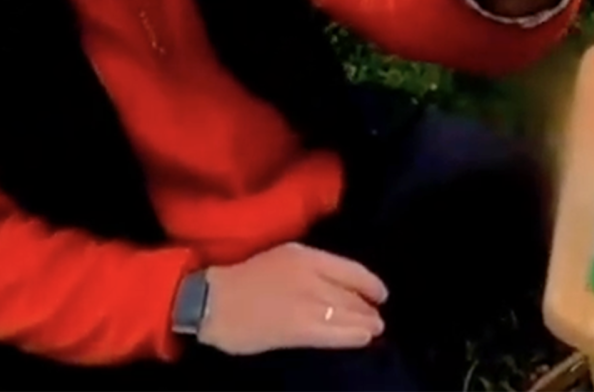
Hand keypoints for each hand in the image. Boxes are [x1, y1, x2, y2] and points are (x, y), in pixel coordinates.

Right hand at [198, 243, 387, 355]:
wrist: (213, 301)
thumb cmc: (244, 279)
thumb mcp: (281, 259)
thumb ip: (310, 268)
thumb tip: (339, 284)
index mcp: (305, 255)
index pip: (351, 268)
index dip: (371, 283)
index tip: (381, 293)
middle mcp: (311, 275)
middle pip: (352, 293)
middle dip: (368, 306)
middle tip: (378, 316)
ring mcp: (306, 301)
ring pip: (348, 313)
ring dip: (366, 322)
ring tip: (374, 328)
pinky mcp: (299, 327)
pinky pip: (335, 333)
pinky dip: (353, 336)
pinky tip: (363, 338)